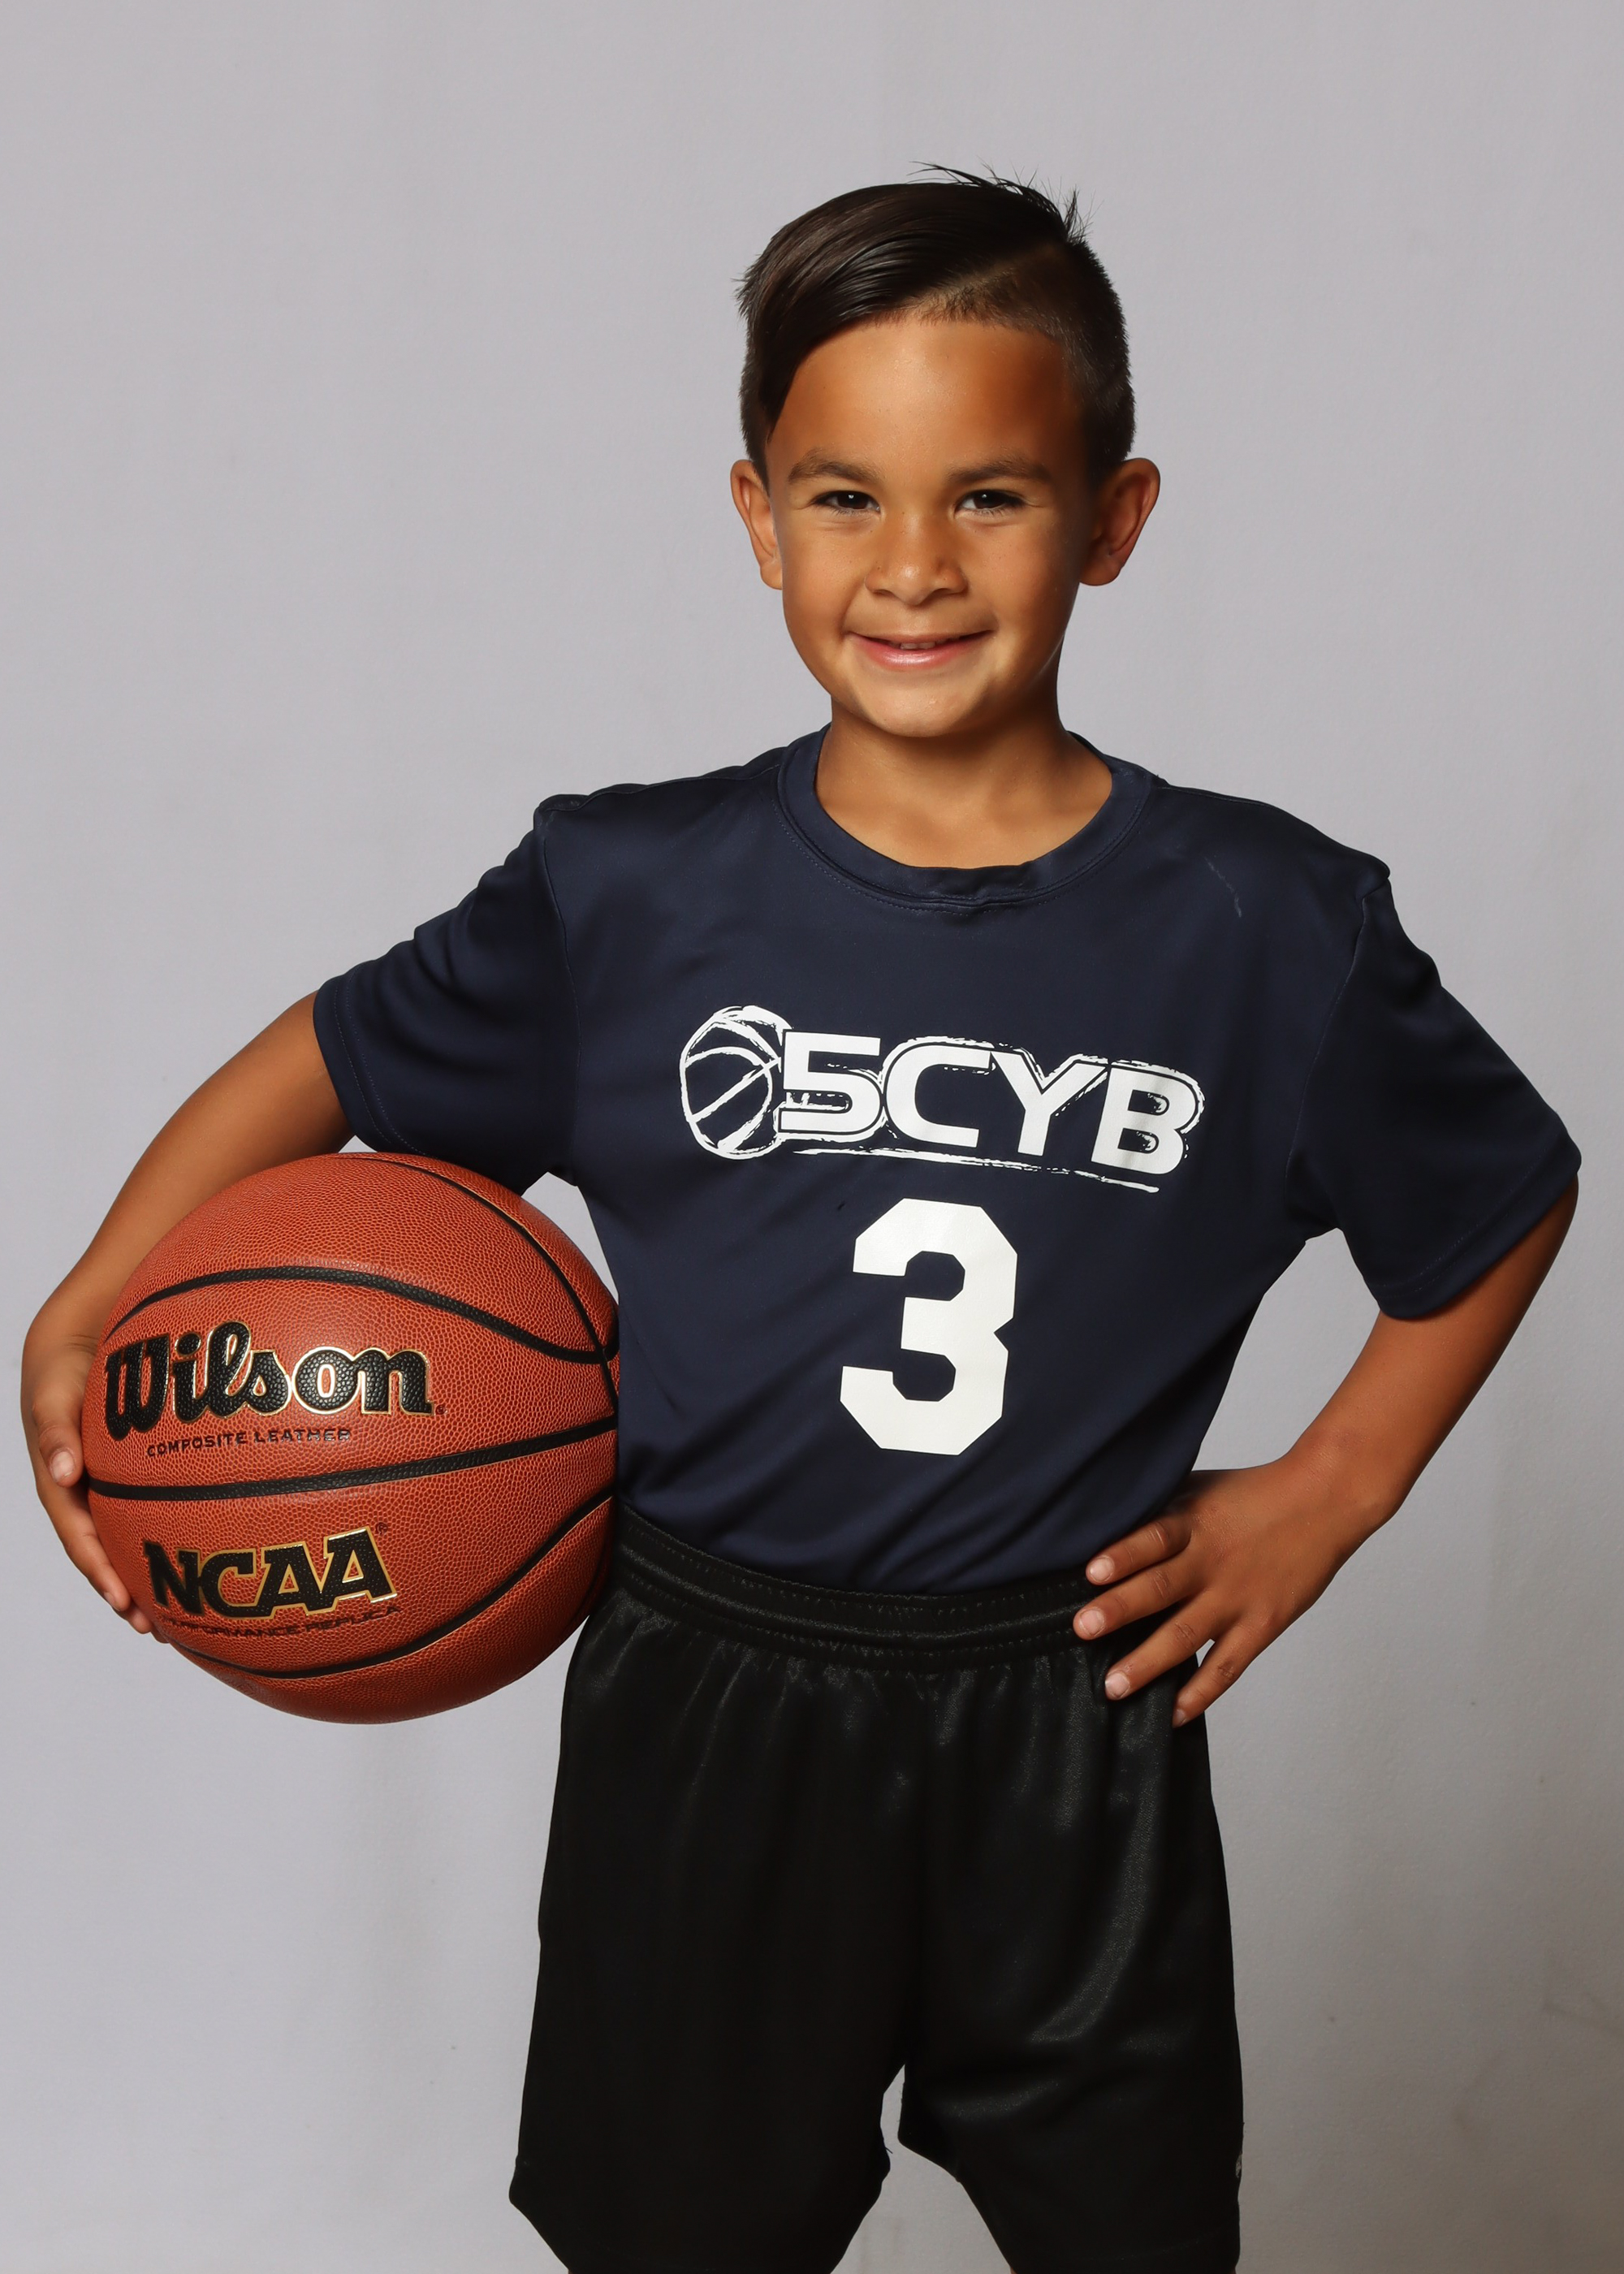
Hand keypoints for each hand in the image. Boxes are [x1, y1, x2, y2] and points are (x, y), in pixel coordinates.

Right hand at [22, 1307, 155, 1633]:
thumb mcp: (53, 1398)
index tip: (124, 1601)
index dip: (101, 1572)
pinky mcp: (129, 1476)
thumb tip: (61, 1470)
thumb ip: (56, 1431)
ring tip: (179, 1617)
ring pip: (127, 1541)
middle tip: (156, 1629)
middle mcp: (84, 1496)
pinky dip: (165, 1536)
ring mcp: (105, 1490)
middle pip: (106, 1555)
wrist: (71, 1350)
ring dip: (148, 1577)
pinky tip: (200, 1554)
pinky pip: (148, 1513)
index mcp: (62, 1487)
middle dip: (127, 1594)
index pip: (81, 1539)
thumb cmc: (61, 1374)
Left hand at [1072, 1458, 1370, 1724]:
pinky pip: (1227, 1665)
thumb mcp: (1199, 1488)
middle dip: (1119, 1611)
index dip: (1123, 1555)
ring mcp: (1237, 1598)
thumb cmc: (1252, 1493)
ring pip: (1186, 1635)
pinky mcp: (1262, 1624)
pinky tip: (1172, 1713)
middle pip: (1161, 1589)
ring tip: (1113, 1686)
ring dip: (1147, 1663)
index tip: (1090, 1573)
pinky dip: (1200, 1692)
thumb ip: (1159, 1511)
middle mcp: (1212, 1563)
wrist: (1323, 1501)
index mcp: (1194, 1523)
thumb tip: (1104, 1526)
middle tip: (1082, 1630)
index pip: (1154, 1539)